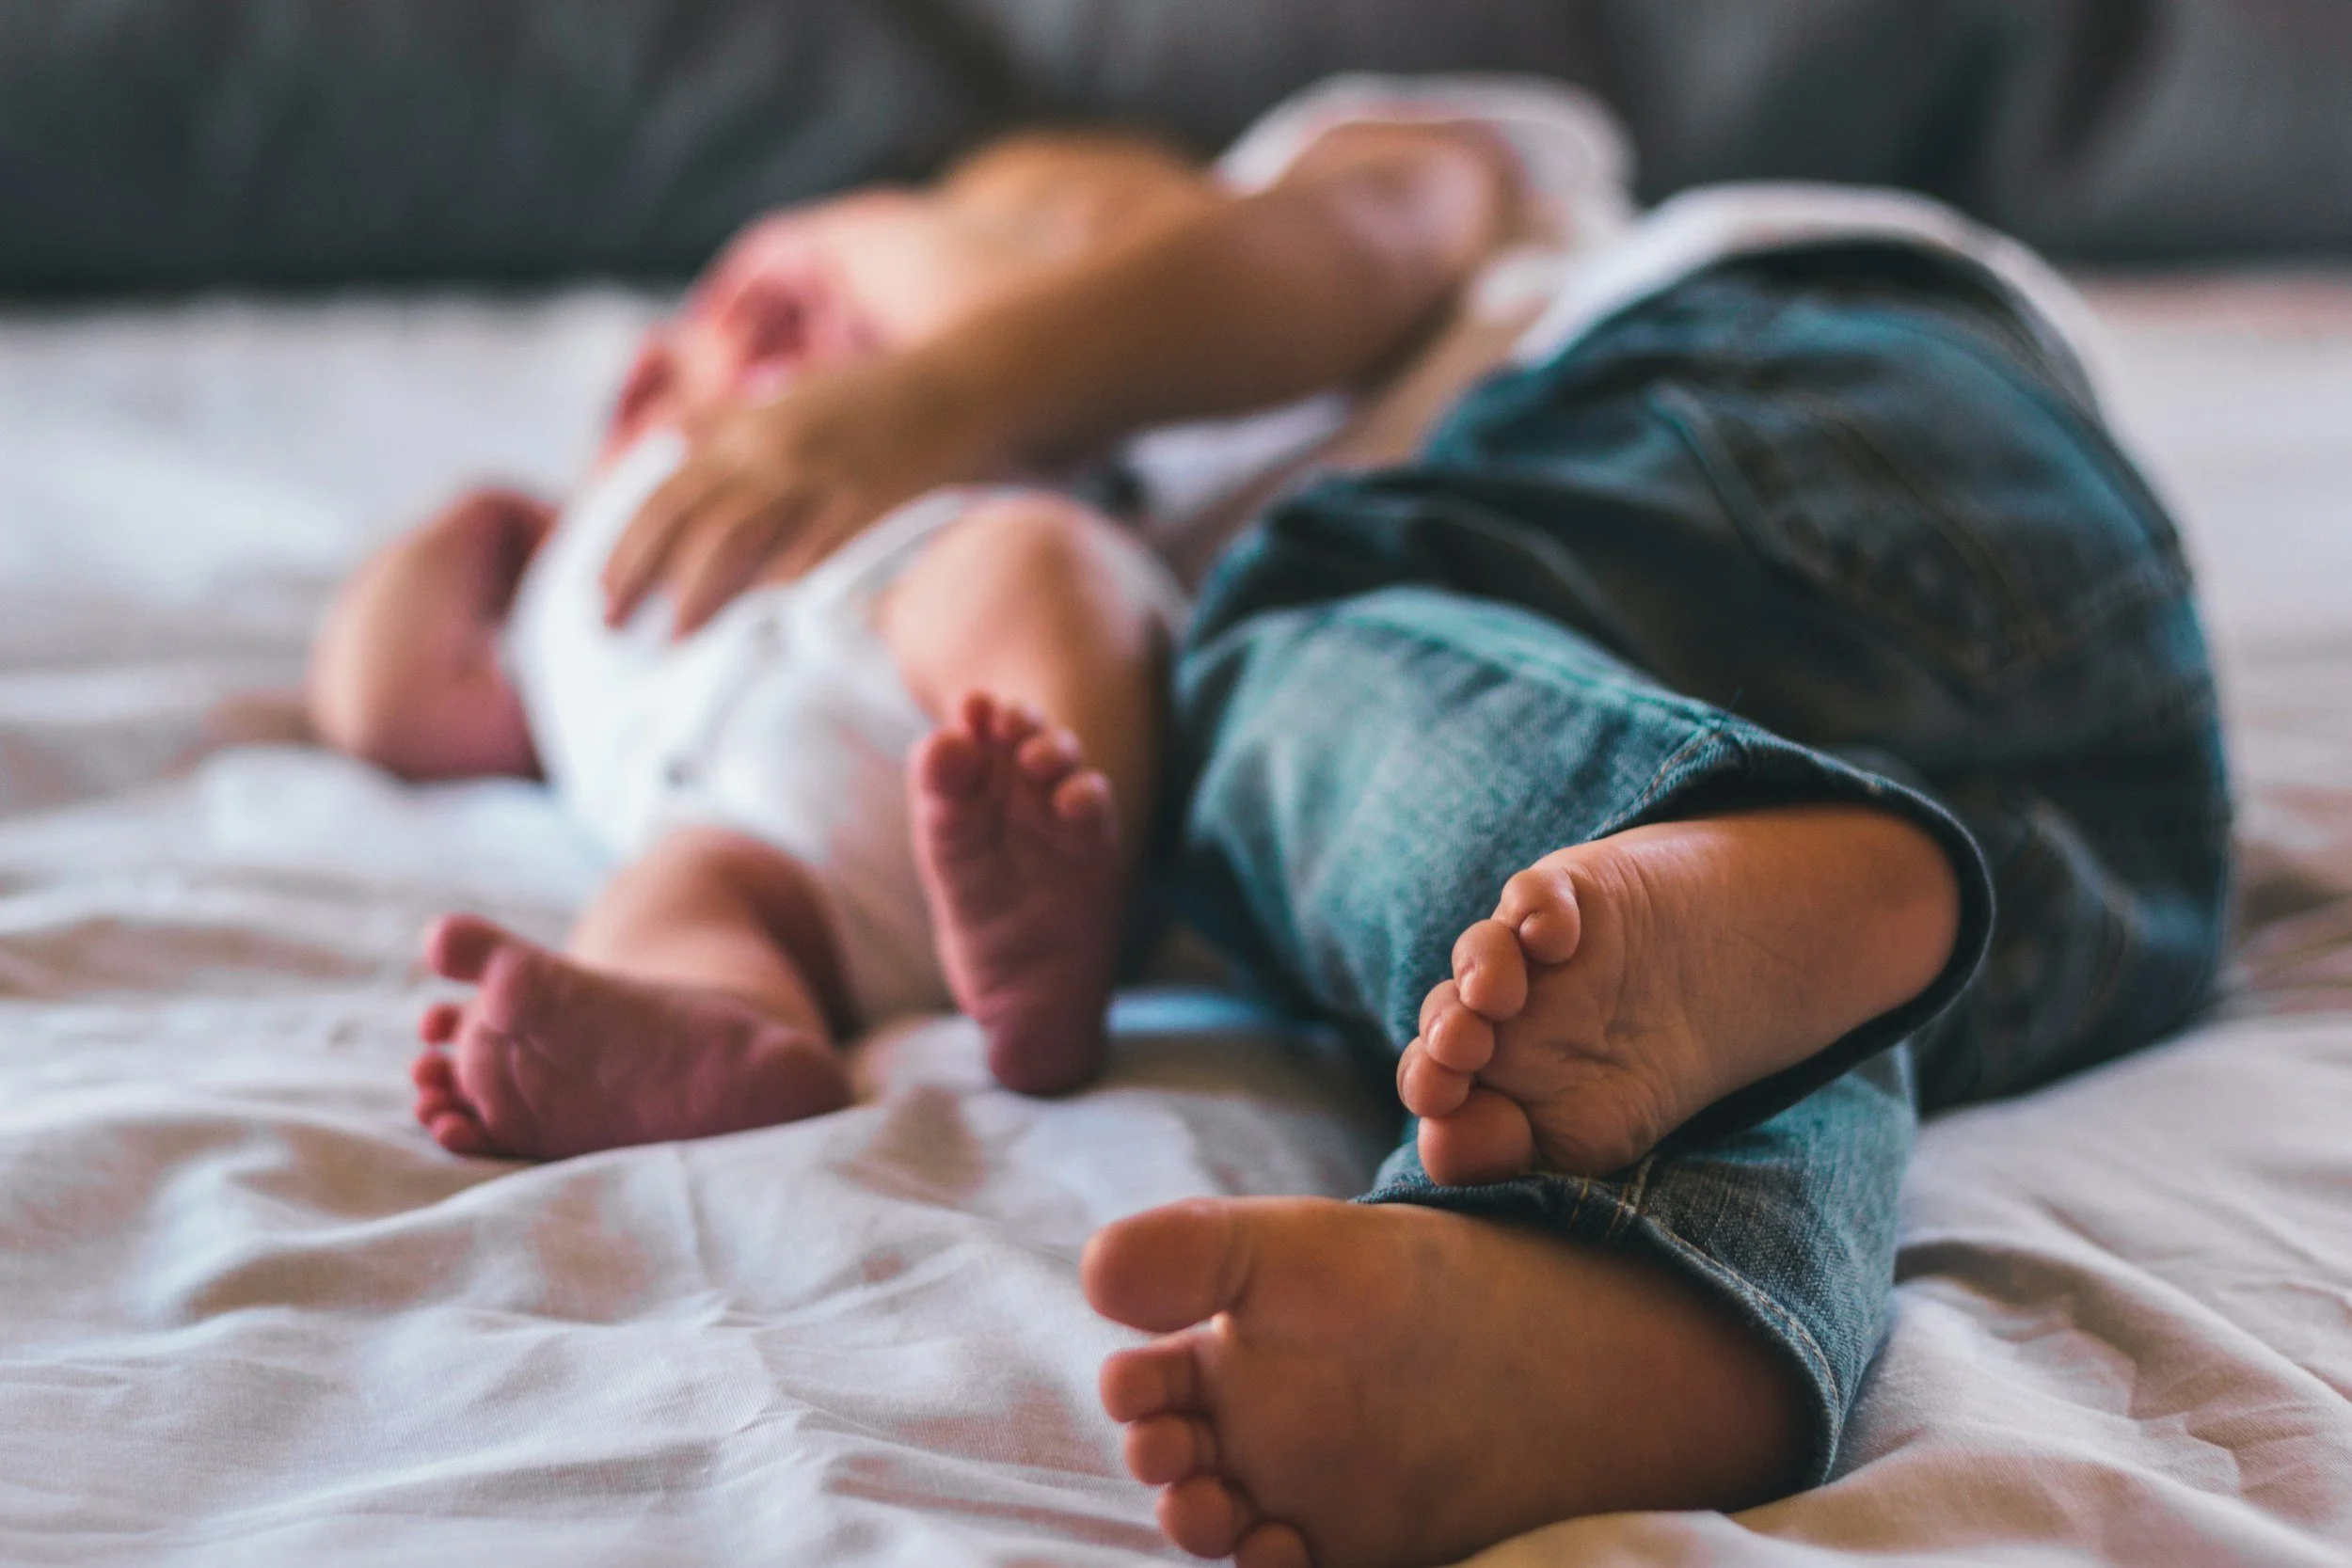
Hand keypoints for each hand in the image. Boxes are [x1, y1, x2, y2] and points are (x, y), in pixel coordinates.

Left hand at [599, 351, 1003, 634]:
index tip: (596, 591)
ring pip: (742, 534)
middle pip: (692, 517)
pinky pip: (821, 548)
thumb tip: (663, 436)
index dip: (626, 543)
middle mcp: (775, 451)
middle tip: (610, 626)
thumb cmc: (875, 395)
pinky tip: (765, 621)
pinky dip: (788, 584)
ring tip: (677, 638)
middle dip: (643, 572)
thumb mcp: (788, 391)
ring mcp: (825, 476)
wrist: (965, 381)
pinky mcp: (874, 502)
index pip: (668, 490)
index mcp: (750, 429)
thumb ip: (725, 419)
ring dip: (701, 589)